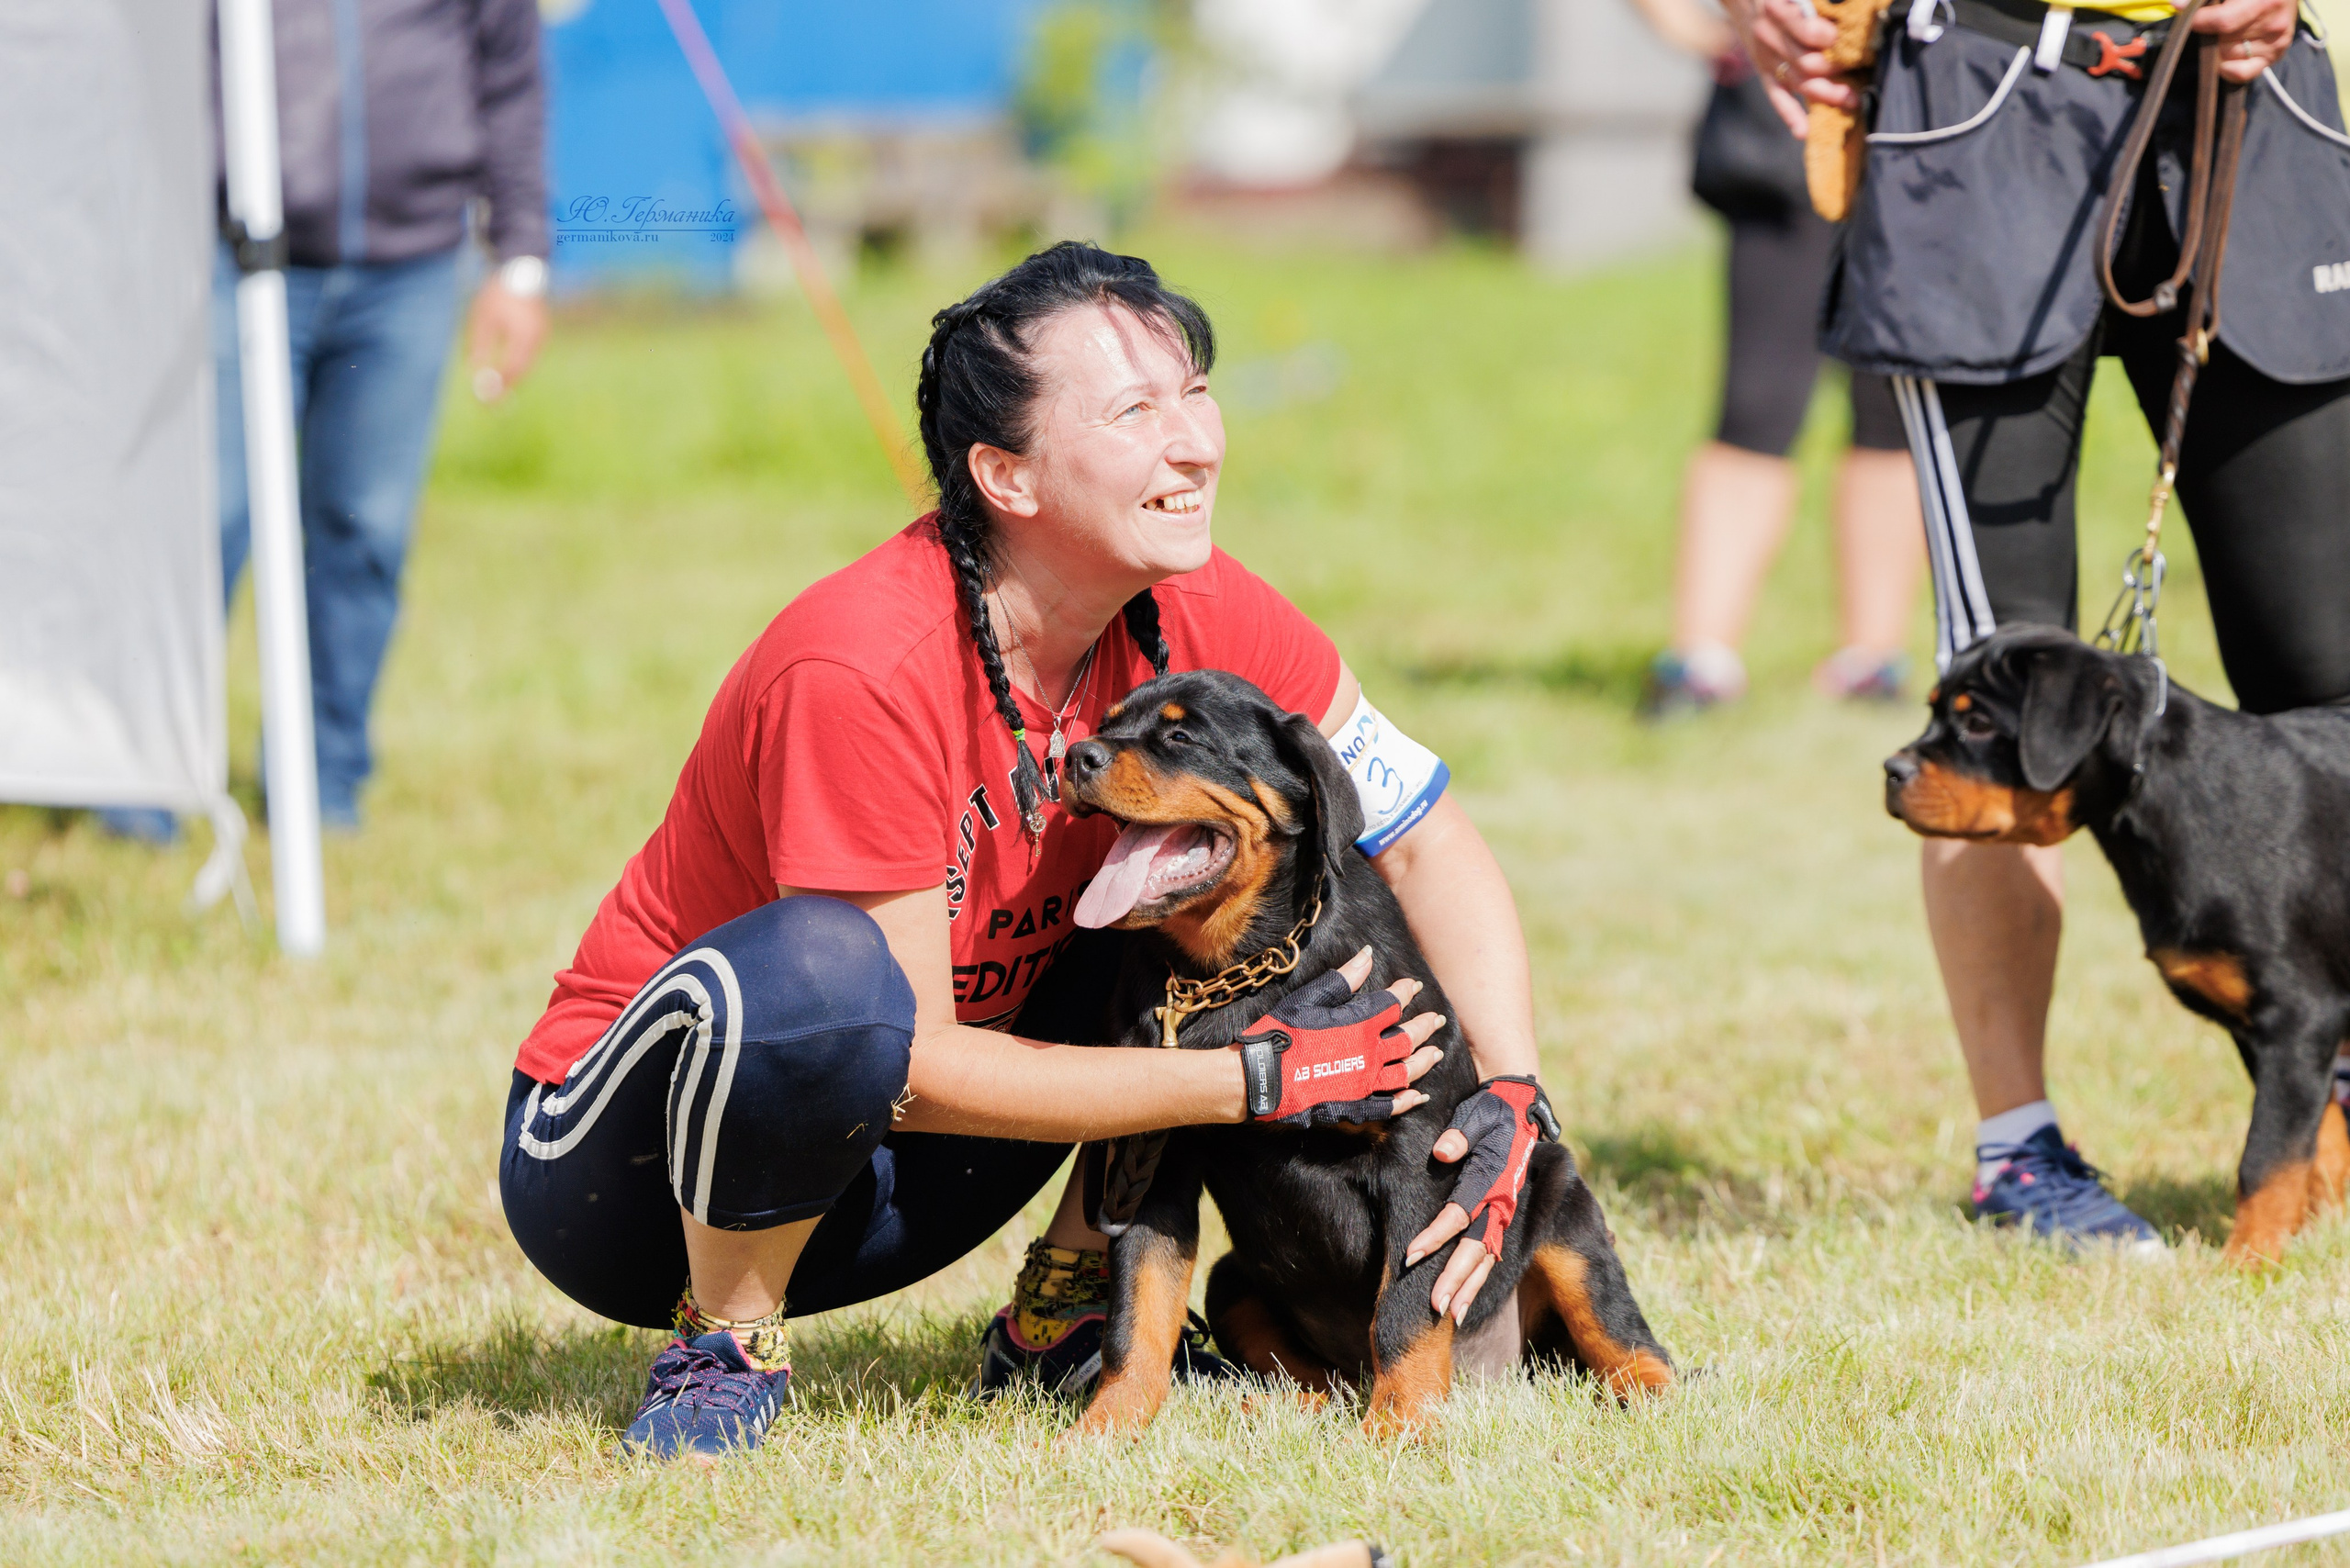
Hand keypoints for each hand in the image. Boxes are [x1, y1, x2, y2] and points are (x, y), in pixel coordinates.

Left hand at [466, 274, 548, 402]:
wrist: (521, 272)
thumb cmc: (498, 293)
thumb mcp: (483, 317)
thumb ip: (480, 344)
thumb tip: (474, 371)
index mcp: (524, 334)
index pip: (513, 368)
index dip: (500, 386)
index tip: (486, 399)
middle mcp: (538, 338)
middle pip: (523, 371)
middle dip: (506, 388)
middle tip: (490, 403)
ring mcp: (542, 337)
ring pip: (527, 366)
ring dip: (512, 379)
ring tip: (495, 393)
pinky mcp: (541, 335)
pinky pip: (529, 357)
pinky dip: (518, 368)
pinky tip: (506, 375)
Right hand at [1233, 946, 1445, 1126]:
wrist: (1260, 1078)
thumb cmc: (1279, 1034)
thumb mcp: (1308, 1000)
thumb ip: (1343, 980)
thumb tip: (1367, 955)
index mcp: (1358, 1025)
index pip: (1391, 1004)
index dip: (1404, 992)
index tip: (1413, 986)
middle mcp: (1369, 1054)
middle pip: (1407, 1038)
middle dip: (1424, 1026)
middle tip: (1437, 1020)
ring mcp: (1364, 1084)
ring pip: (1405, 1072)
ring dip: (1423, 1061)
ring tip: (1437, 1053)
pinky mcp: (1354, 1107)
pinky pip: (1388, 1106)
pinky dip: (1406, 1101)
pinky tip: (1417, 1096)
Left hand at [1403, 1075, 1559, 1324]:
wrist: (1520, 1107)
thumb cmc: (1491, 1110)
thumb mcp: (1477, 1114)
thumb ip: (1461, 1133)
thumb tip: (1442, 1151)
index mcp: (1492, 1178)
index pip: (1461, 1213)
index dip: (1436, 1235)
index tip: (1411, 1254)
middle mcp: (1501, 1202)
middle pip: (1477, 1247)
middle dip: (1456, 1277)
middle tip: (1435, 1306)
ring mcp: (1504, 1212)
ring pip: (1487, 1258)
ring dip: (1469, 1287)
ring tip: (1452, 1316)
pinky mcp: (1501, 1216)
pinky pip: (1490, 1254)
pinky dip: (1478, 1280)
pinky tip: (1465, 1303)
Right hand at [1722, 0, 1860, 133]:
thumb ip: (1814, 5)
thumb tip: (1843, 15)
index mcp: (1777, 9)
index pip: (1810, 34)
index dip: (1832, 40)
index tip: (1850, 39)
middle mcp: (1769, 36)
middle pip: (1807, 65)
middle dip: (1836, 72)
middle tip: (1860, 71)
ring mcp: (1765, 58)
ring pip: (1799, 84)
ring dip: (1827, 94)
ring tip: (1851, 101)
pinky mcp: (1763, 72)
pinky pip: (1777, 96)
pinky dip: (1791, 115)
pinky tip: (1804, 131)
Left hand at [2191, 0, 2295, 81]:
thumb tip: (2177, 5)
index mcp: (2263, 1)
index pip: (2222, 22)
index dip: (2200, 21)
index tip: (2194, 18)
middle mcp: (2273, 23)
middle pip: (2222, 42)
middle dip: (2211, 34)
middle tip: (2219, 22)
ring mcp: (2276, 42)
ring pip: (2227, 57)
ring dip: (2220, 48)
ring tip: (2231, 31)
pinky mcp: (2276, 54)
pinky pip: (2241, 74)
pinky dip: (2228, 69)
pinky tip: (2226, 59)